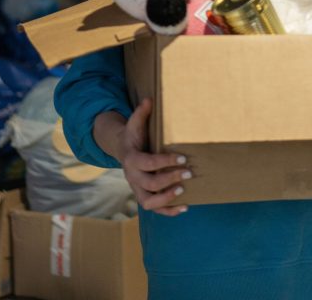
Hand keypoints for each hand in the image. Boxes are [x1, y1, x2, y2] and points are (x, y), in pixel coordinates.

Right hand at [112, 99, 192, 216]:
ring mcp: (137, 189)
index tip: (183, 157)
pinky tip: (185, 207)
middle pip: (150, 184)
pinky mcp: (143, 196)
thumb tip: (149, 99)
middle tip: (189, 172)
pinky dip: (168, 211)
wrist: (123, 150)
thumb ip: (141, 112)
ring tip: (183, 191)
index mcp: (131, 159)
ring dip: (167, 199)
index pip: (149, 163)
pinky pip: (154, 209)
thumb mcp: (134, 123)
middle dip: (170, 179)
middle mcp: (132, 177)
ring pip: (149, 202)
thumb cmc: (133, 135)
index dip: (166, 161)